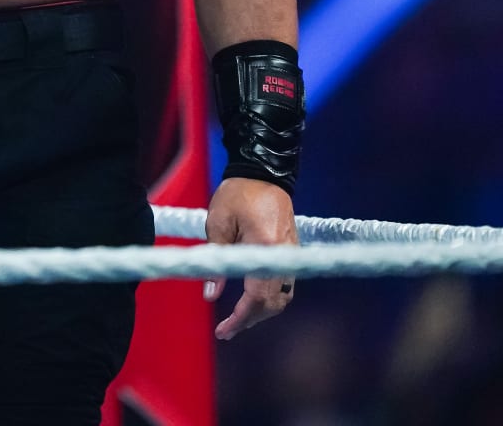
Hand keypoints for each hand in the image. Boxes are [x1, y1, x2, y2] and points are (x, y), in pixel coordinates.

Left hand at [203, 177, 296, 339]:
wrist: (263, 173)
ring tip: (236, 319)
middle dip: (250, 320)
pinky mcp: (292, 252)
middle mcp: (284, 256)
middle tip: (226, 330)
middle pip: (273, 303)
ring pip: (282, 297)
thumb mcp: (217, 225)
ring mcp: (292, 255)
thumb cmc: (236, 194)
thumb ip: (216, 261)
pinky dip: (270, 298)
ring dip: (261, 312)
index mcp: (266, 247)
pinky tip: (251, 300)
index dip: (240, 318)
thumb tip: (210, 295)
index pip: (257, 297)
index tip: (223, 331)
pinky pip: (285, 285)